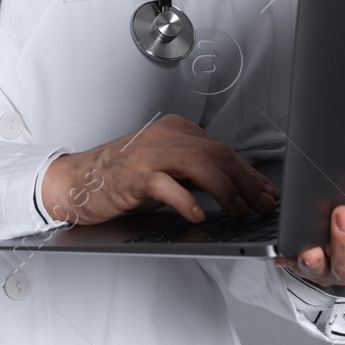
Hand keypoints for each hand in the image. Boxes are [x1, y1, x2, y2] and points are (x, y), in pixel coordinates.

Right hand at [40, 114, 276, 225]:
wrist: (77, 181)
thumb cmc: (122, 178)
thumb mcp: (166, 170)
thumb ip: (197, 175)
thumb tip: (239, 191)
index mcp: (175, 130)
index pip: (222, 149)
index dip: (249, 173)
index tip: (266, 193)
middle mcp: (163, 136)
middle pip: (216, 153)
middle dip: (245, 181)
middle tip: (262, 204)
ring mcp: (147, 154)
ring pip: (197, 163)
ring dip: (224, 189)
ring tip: (238, 210)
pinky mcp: (131, 176)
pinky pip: (163, 184)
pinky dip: (185, 200)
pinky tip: (198, 214)